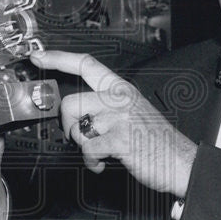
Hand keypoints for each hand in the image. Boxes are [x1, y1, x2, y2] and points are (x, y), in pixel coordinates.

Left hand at [30, 50, 197, 197]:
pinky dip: (91, 162)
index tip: (39, 57)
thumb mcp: (131, 112)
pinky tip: (102, 163)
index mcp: (121, 88)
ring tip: (98, 152)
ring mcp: (120, 117)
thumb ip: (105, 106)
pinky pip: (88, 149)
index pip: (86, 64)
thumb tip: (75, 112)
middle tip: (78, 136)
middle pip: (71, 102)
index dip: (58, 58)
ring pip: (77, 128)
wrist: (181, 161)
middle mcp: (119, 98)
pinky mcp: (120, 139)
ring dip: (83, 146)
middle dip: (67, 125)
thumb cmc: (155, 140)